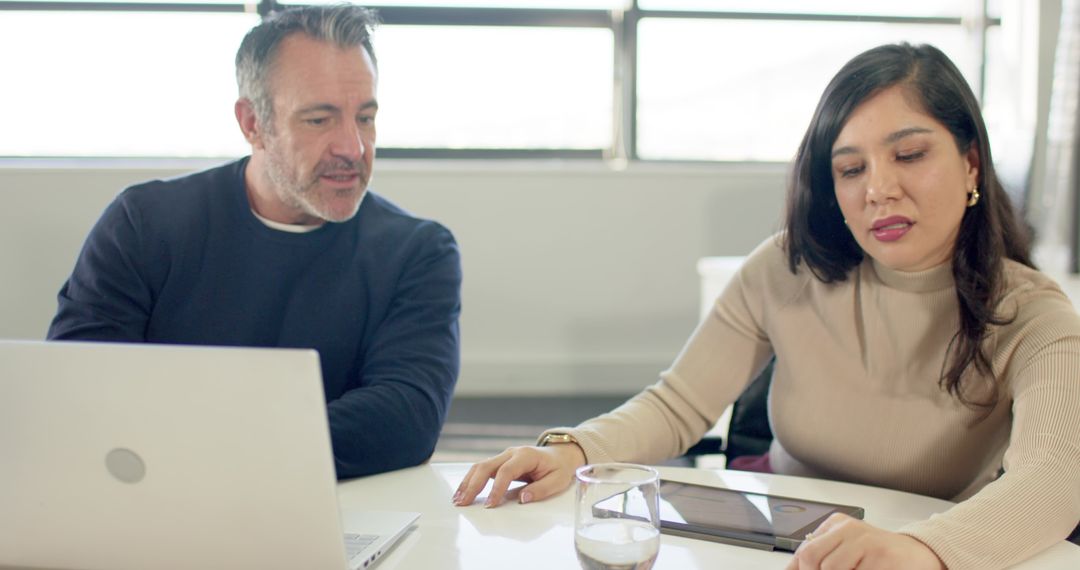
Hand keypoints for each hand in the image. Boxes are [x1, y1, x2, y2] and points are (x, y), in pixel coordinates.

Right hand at [452, 443, 585, 507]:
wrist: (560, 455)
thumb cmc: (559, 468)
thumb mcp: (558, 480)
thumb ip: (541, 490)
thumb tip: (523, 498)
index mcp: (526, 456)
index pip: (506, 471)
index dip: (496, 488)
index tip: (490, 505)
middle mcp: (511, 453)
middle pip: (486, 466)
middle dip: (473, 485)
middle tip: (464, 503)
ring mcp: (504, 456)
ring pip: (480, 466)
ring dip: (468, 482)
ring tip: (458, 499)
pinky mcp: (500, 462)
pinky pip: (482, 469)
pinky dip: (471, 480)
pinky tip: (464, 492)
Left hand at [786, 513, 944, 569]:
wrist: (919, 554)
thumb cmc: (880, 555)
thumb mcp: (846, 549)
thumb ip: (820, 556)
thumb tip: (792, 569)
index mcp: (837, 525)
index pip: (805, 552)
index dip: (800, 569)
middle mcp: (850, 529)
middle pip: (813, 560)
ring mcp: (867, 542)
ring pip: (832, 569)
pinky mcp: (882, 557)